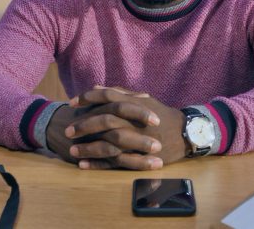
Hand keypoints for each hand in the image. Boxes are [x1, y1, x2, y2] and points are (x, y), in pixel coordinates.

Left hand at [67, 87, 188, 169]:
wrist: (186, 133)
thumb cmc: (161, 115)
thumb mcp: (143, 99)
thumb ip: (120, 93)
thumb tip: (97, 87)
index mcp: (135, 104)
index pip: (108, 97)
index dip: (88, 98)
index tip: (72, 102)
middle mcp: (135, 120)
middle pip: (105, 120)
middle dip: (84, 125)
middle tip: (68, 130)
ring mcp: (138, 140)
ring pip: (108, 143)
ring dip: (88, 147)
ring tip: (72, 150)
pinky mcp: (140, 157)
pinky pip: (116, 162)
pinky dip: (98, 164)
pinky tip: (83, 165)